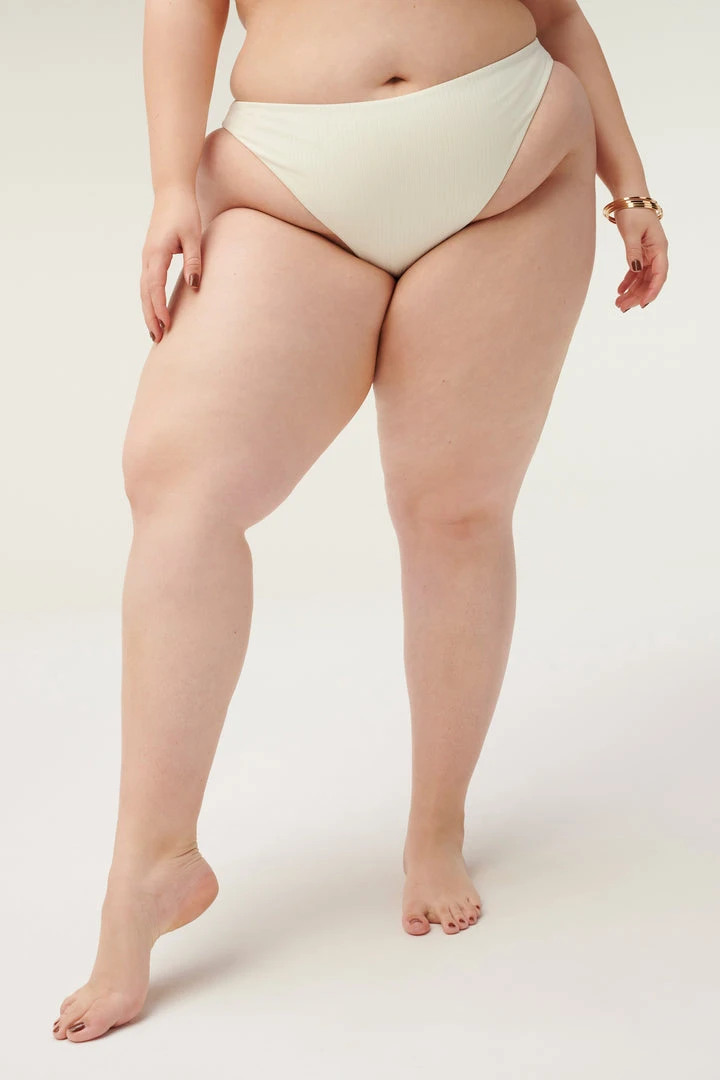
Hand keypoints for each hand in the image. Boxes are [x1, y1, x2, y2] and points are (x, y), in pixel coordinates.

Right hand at [140, 186, 202, 342]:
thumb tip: (194, 285)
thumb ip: (193, 261)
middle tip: (158, 339)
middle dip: (151, 317)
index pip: (155, 287)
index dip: (159, 308)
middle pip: (145, 294)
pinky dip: (149, 300)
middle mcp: (147, 257)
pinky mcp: (150, 256)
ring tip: (155, 332)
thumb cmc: (184, 211)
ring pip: (143, 290)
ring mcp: (147, 257)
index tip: (166, 325)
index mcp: (156, 253)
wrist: (171, 191)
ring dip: (148, 311)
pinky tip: (155, 311)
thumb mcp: (193, 236)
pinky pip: (147, 283)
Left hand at [614, 207, 668, 312]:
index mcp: (659, 248)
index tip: (642, 304)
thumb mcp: (631, 232)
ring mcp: (648, 253)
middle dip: (637, 295)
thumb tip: (635, 270)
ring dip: (632, 291)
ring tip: (618, 304)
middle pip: (650, 280)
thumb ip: (632, 252)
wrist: (629, 196)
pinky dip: (628, 281)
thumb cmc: (632, 210)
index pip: (659, 274)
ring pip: (642, 278)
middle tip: (622, 307)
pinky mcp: (640, 251)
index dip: (652, 291)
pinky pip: (636, 271)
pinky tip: (619, 290)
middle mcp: (656, 252)